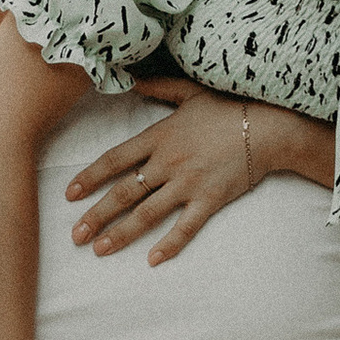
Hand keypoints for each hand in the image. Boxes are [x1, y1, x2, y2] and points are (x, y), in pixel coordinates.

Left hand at [66, 82, 316, 259]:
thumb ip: (159, 87)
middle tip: (75, 237)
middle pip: (124, 192)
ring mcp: (188, 183)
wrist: (269, 126)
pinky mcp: (210, 200)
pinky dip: (169, 245)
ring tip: (100, 250)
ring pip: (147, 213)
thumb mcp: (190, 92)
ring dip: (121, 233)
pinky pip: (185, 227)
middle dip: (96, 215)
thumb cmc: (230, 107)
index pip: (115, 160)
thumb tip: (132, 79)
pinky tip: (152, 261)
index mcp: (159, 137)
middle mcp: (168, 162)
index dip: (89, 178)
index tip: (69, 195)